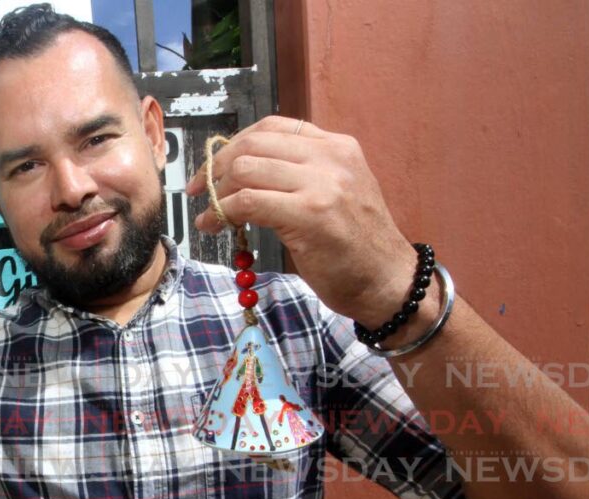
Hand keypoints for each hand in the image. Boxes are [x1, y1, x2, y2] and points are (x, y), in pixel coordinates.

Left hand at [186, 116, 419, 327]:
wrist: (389, 282)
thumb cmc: (357, 246)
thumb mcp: (336, 193)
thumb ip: (301, 174)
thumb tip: (244, 170)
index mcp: (338, 147)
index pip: (273, 127)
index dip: (234, 144)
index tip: (214, 167)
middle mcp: (331, 158)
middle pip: (253, 145)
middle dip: (216, 167)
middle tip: (199, 190)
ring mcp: (322, 185)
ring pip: (246, 170)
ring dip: (215, 193)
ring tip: (208, 215)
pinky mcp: (310, 215)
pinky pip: (248, 203)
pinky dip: (221, 213)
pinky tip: (214, 225)